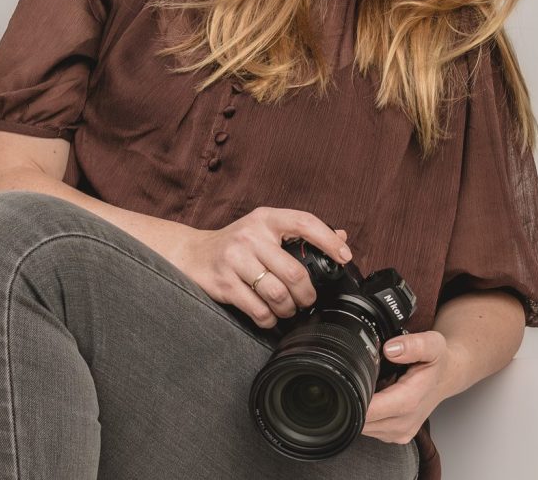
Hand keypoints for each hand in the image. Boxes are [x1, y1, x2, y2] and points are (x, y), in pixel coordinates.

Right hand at [181, 207, 350, 328]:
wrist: (192, 254)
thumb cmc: (236, 243)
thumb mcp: (265, 229)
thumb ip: (300, 233)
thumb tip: (342, 236)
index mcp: (266, 218)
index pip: (304, 222)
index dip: (328, 240)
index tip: (344, 257)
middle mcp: (251, 235)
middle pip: (293, 272)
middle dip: (306, 294)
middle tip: (307, 300)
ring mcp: (235, 258)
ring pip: (277, 294)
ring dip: (288, 309)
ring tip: (287, 309)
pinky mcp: (224, 282)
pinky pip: (258, 310)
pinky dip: (269, 319)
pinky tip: (268, 315)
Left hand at [361, 331, 461, 444]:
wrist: (447, 377)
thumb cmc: (438, 361)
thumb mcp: (432, 344)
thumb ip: (413, 345)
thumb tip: (390, 349)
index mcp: (410, 401)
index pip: (371, 411)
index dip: (355, 397)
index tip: (349, 381)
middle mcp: (404, 423)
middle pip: (362, 420)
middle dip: (354, 399)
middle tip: (357, 376)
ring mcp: (400, 432)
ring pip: (363, 426)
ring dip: (359, 407)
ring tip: (369, 385)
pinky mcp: (396, 435)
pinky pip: (370, 429)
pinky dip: (366, 413)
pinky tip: (375, 396)